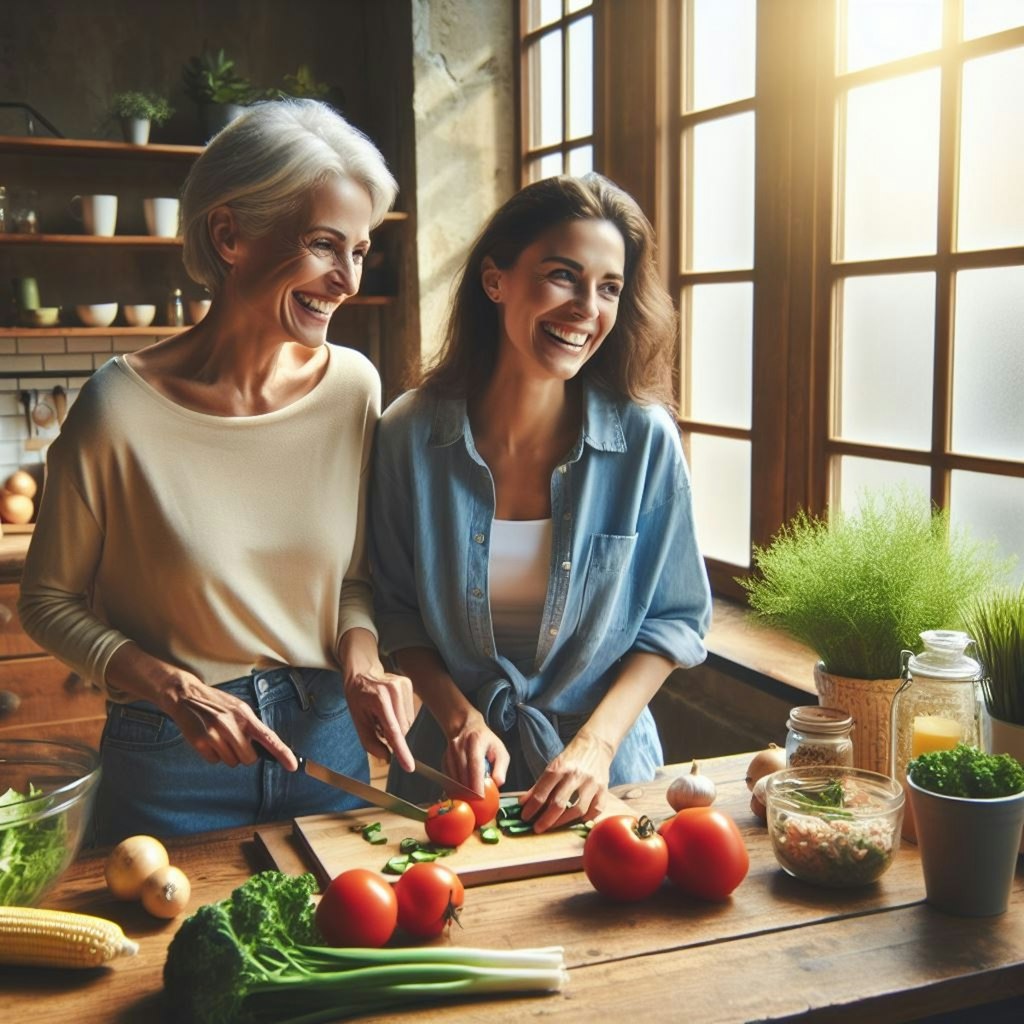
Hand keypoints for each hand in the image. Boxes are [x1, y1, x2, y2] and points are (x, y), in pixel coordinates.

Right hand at [105, 642, 297, 769]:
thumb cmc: (215, 703)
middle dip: (243, 754)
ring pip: (231, 761)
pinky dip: (212, 755)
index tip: (293, 766)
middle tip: (233, 741)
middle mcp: (232, 724)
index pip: (268, 737)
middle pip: (249, 758)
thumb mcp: (238, 708)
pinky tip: (207, 740)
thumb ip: (250, 726)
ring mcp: (216, 734)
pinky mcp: (201, 742)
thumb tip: (265, 746)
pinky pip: (214, 761)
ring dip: (227, 754)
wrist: (186, 695)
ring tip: (218, 736)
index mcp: (245, 715)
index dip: (283, 752)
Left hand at [343, 665, 415, 771]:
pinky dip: (401, 717)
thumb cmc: (357, 695)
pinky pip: (410, 713)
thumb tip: (385, 758)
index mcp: (378, 699)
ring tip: (384, 715)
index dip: (401, 751)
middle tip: (379, 727)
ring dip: (398, 726)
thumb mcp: (357, 720)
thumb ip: (370, 742)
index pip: (393, 731)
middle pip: (403, 729)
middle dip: (394, 736)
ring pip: (408, 722)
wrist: (363, 671)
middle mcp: (394, 691)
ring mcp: (404, 686)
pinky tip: (391, 709)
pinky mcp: (410, 685)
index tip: (409, 766)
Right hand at [441, 709, 509, 796]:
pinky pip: (448, 777)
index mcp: (476, 741)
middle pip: (463, 773)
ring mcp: (450, 752)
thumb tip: (497, 784)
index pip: (475, 765)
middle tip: (476, 802)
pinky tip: (462, 791)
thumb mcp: (500, 750)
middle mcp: (460, 745)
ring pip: (454, 777)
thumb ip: (501, 768)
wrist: (466, 726)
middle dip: (469, 790)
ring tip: (470, 798)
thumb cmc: (485, 740)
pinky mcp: (444, 759)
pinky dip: (455, 786)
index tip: (480, 797)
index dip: (476, 782)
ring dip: (461, 790)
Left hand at [520, 727, 614, 833]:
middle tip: (537, 828)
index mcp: (559, 768)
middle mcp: (575, 775)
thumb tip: (523, 803)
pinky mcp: (604, 788)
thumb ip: (539, 785)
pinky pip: (597, 809)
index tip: (525, 818)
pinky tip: (578, 821)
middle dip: (546, 820)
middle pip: (559, 803)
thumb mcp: (553, 766)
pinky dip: (588, 818)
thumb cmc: (571, 757)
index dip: (531, 808)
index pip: (542, 792)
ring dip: (564, 822)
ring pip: (578, 809)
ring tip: (554, 826)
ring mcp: (591, 783)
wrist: (596, 743)